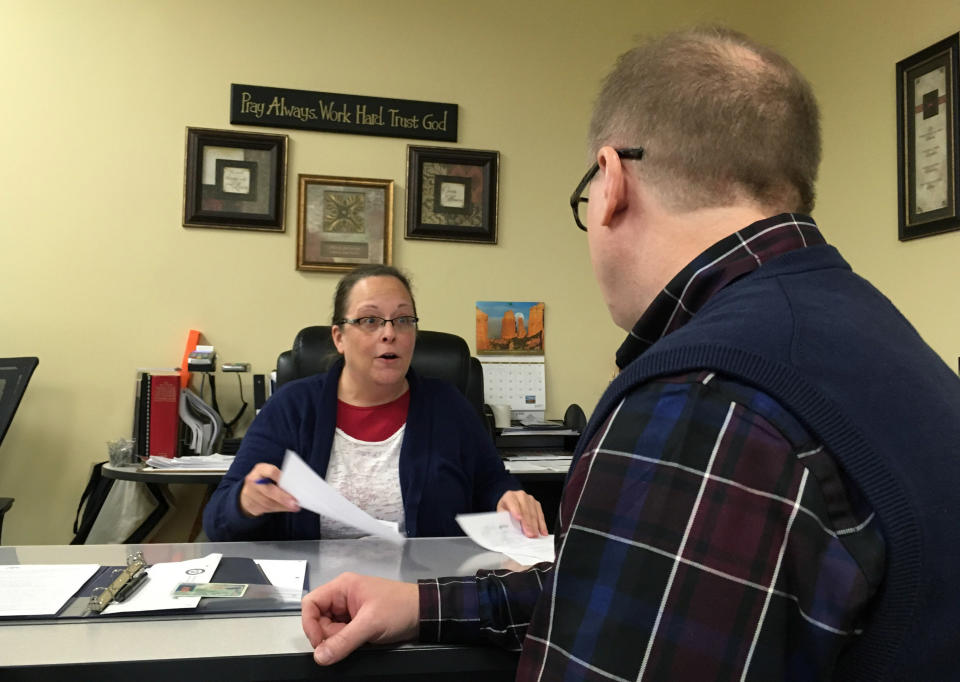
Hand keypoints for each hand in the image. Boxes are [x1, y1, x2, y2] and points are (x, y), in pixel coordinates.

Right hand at [238, 462, 300, 516]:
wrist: (249, 489)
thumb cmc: (266, 479)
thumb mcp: (271, 474)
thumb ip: (280, 478)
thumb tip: (296, 487)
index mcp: (260, 469)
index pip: (271, 472)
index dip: (281, 478)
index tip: (292, 484)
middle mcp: (253, 480)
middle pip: (269, 491)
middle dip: (283, 497)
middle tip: (295, 502)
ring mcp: (249, 493)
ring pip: (268, 502)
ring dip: (283, 506)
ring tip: (294, 506)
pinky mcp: (250, 504)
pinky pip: (266, 509)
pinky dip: (279, 509)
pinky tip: (287, 508)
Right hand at [302, 572, 418, 665]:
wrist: (424, 614)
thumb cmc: (400, 608)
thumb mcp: (371, 624)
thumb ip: (343, 641)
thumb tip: (320, 656)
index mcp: (342, 587)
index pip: (311, 604)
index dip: (310, 625)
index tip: (320, 644)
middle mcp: (343, 597)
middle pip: (319, 620)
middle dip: (329, 635)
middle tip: (348, 641)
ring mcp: (350, 610)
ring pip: (330, 630)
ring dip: (339, 640)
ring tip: (360, 639)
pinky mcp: (357, 622)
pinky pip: (342, 635)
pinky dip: (347, 642)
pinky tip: (362, 642)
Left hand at [497, 489, 547, 536]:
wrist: (510, 505)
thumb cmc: (505, 511)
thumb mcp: (501, 515)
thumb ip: (504, 520)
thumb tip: (508, 530)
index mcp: (509, 496)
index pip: (512, 502)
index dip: (516, 510)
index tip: (519, 519)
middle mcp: (520, 495)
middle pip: (525, 510)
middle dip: (528, 523)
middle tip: (529, 534)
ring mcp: (530, 499)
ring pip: (534, 513)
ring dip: (535, 525)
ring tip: (535, 535)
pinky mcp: (537, 504)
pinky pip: (540, 515)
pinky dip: (542, 525)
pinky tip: (543, 532)